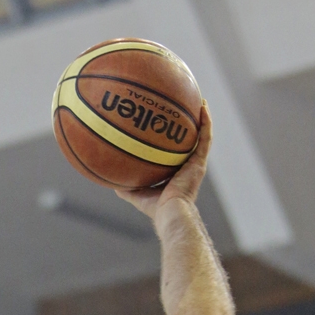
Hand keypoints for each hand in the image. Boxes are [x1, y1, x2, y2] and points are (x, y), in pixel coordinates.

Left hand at [116, 101, 211, 225]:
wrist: (170, 212)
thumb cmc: (155, 208)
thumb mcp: (135, 193)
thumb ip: (125, 185)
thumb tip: (108, 176)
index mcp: (177, 173)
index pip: (177, 153)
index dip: (175, 141)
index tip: (170, 127)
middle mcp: (188, 166)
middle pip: (191, 141)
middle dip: (190, 126)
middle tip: (187, 108)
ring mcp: (196, 164)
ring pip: (203, 136)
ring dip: (203, 119)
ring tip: (201, 101)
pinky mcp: (200, 162)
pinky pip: (206, 138)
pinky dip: (206, 122)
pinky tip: (203, 107)